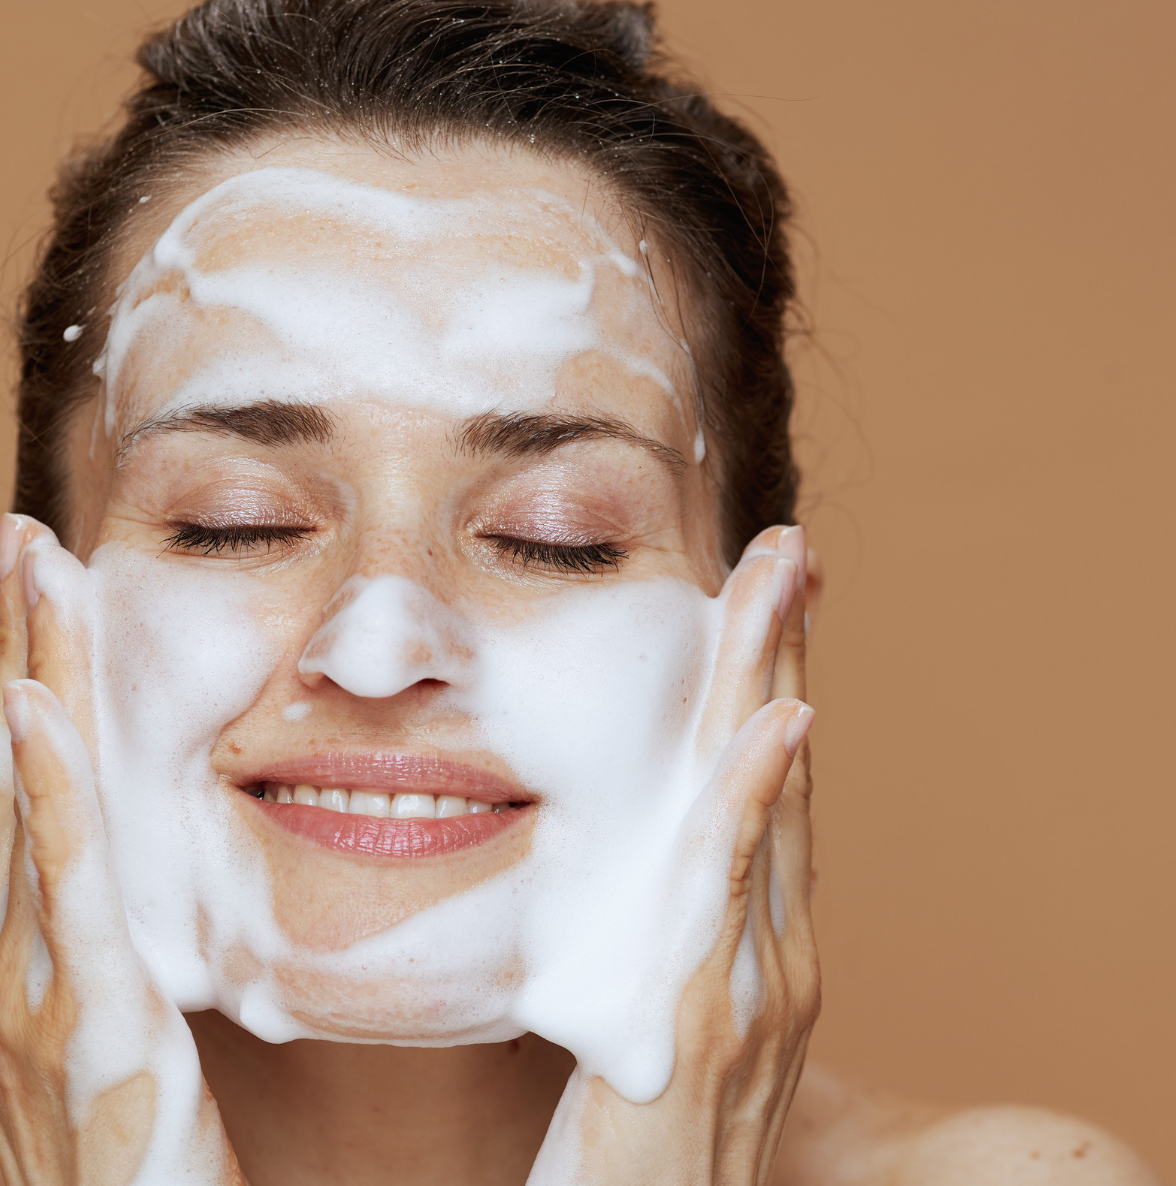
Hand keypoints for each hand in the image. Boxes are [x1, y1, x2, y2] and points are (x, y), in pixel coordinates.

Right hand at [0, 515, 242, 1185]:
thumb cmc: (137, 1153)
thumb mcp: (122, 1034)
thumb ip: (110, 952)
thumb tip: (107, 882)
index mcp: (41, 944)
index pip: (37, 788)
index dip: (34, 685)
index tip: (40, 595)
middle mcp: (20, 946)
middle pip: (20, 767)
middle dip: (18, 645)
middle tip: (22, 536)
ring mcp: (40, 976)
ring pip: (28, 796)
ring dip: (23, 673)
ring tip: (27, 570)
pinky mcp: (91, 1012)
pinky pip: (68, 881)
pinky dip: (46, 789)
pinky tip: (31, 705)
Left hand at [529, 525, 818, 1185]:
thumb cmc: (634, 1134)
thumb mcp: (652, 1012)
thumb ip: (660, 933)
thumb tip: (626, 862)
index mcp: (752, 935)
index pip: (764, 785)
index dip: (769, 686)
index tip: (765, 599)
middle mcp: (775, 946)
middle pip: (781, 768)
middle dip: (784, 652)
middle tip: (789, 548)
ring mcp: (757, 979)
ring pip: (767, 800)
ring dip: (773, 681)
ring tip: (783, 580)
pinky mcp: (714, 1018)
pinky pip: (732, 885)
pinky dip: (755, 799)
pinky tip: (777, 725)